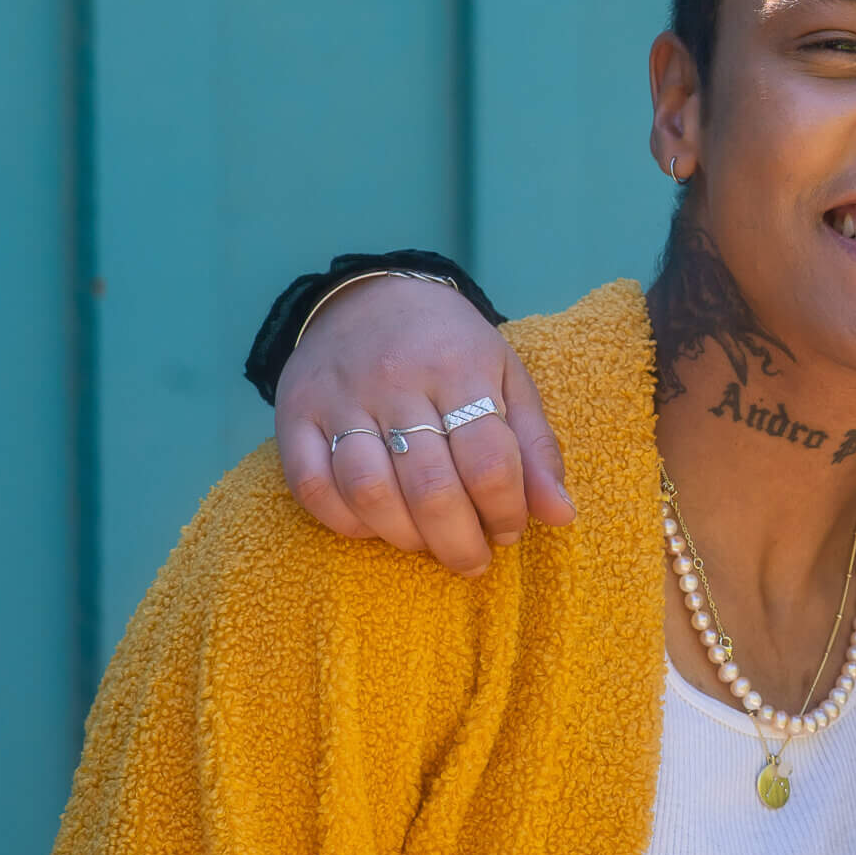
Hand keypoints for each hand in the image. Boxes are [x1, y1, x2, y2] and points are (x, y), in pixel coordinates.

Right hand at [273, 275, 574, 573]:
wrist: (370, 295)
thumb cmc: (452, 347)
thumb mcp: (508, 379)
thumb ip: (536, 447)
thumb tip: (561, 515)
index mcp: (459, 367)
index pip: (489, 462)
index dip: (505, 512)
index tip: (509, 530)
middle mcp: (396, 380)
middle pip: (430, 488)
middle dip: (460, 542)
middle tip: (474, 559)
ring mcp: (340, 397)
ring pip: (370, 492)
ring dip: (406, 537)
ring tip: (429, 543)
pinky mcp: (295, 414)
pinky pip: (314, 487)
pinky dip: (347, 521)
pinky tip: (377, 525)